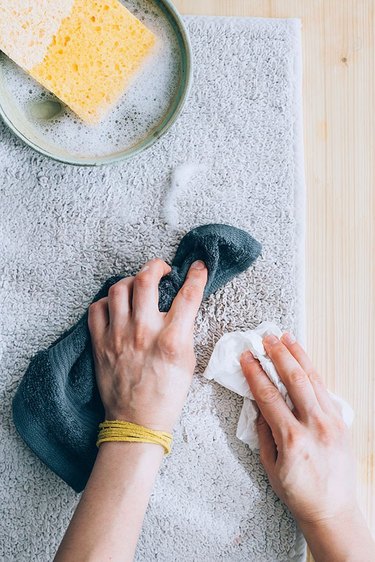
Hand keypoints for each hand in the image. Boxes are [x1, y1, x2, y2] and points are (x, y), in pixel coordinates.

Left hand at [88, 258, 207, 431]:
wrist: (137, 422)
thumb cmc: (166, 395)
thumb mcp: (188, 361)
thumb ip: (184, 330)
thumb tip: (183, 304)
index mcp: (171, 340)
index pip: (188, 295)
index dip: (196, 275)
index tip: (198, 267)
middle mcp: (143, 333)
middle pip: (146, 279)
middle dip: (156, 265)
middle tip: (161, 269)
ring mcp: (118, 336)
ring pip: (119, 288)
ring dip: (131, 281)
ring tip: (138, 286)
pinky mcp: (100, 343)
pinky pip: (97, 308)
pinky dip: (107, 302)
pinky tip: (117, 306)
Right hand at [240, 334, 374, 561]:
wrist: (333, 511)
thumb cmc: (298, 493)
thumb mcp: (270, 466)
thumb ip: (263, 432)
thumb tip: (258, 404)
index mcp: (292, 439)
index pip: (268, 396)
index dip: (255, 373)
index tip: (246, 357)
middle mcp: (314, 426)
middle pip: (294, 379)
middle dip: (278, 355)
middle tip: (266, 338)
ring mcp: (332, 422)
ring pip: (313, 379)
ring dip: (298, 355)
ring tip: (286, 338)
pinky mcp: (341, 422)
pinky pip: (324, 390)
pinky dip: (313, 371)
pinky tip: (304, 360)